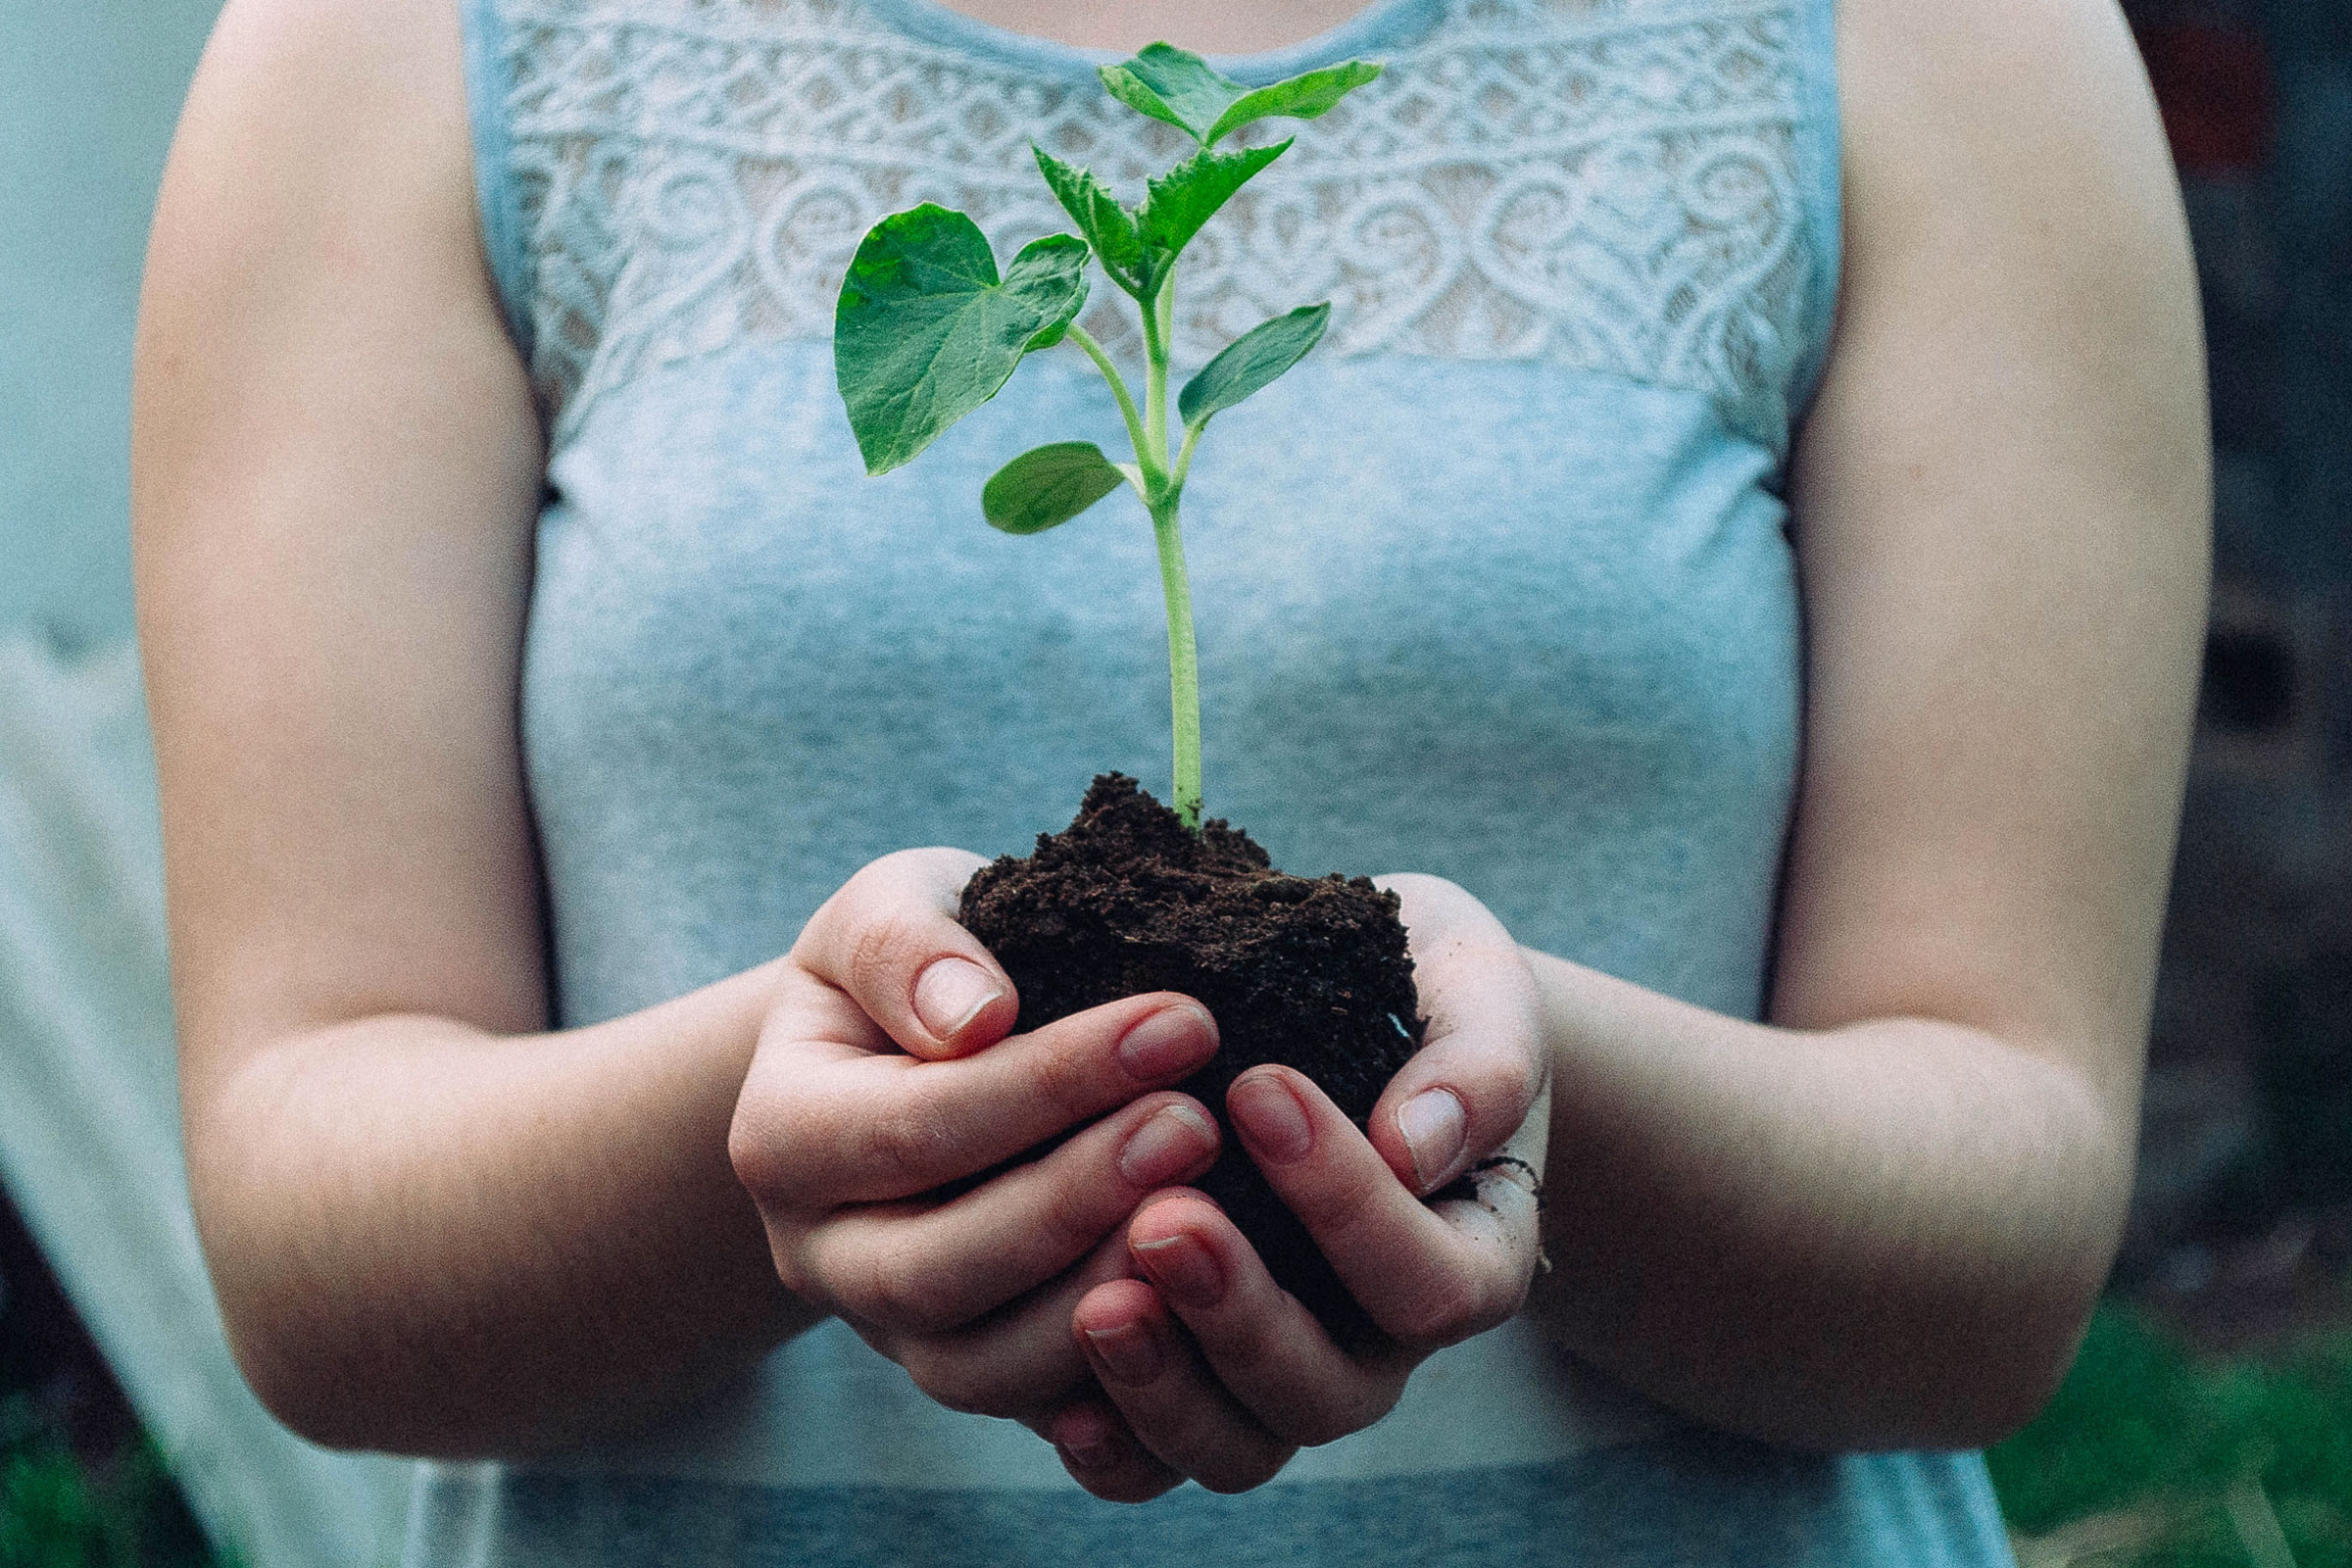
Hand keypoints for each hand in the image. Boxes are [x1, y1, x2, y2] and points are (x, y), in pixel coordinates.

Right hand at [728, 848, 1225, 1426]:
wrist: (910, 1051)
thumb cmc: (918, 967)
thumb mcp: (890, 909)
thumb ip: (908, 946)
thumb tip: (975, 1015)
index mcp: (784, 1136)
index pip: (916, 1126)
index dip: (1051, 1083)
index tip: (1182, 1021)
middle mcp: (821, 1255)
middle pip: (938, 1269)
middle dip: (1077, 1200)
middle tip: (1199, 1123)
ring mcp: (892, 1334)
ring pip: (983, 1368)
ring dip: (1102, 1297)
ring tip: (1214, 1214)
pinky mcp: (973, 1375)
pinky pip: (1040, 1416)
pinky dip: (1121, 1386)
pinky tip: (1207, 1313)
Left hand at [1046, 874, 1550, 1499]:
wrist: (1361, 1014)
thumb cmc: (1427, 993)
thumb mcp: (1475, 994)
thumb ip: (1476, 1064)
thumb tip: (1414, 1144)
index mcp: (1472, 1257)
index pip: (1429, 1281)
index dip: (1347, 1204)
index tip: (1259, 1087)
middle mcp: (1382, 1344)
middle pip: (1326, 1390)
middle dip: (1240, 1311)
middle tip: (1161, 1215)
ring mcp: (1286, 1377)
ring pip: (1237, 1447)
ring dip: (1165, 1384)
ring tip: (1096, 1302)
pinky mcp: (1196, 1386)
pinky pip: (1156, 1467)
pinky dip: (1112, 1443)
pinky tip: (1059, 1396)